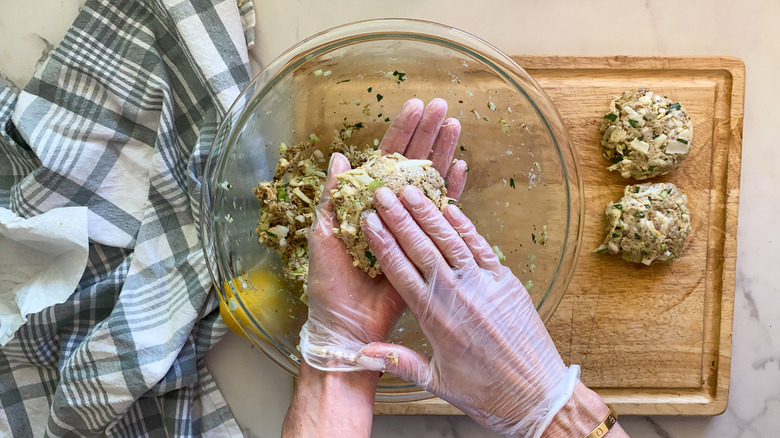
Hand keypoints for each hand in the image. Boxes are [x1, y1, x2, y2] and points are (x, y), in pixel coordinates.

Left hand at [300, 97, 466, 369]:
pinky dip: (454, 191)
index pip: (385, 159)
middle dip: (427, 133)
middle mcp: (390, 209)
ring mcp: (410, 225)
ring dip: (443, 153)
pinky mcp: (425, 244)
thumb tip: (341, 157)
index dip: (401, 132)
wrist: (348, 324)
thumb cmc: (330, 283)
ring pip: (430, 181)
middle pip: (412, 164)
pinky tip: (462, 167)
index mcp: (364, 202)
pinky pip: (443, 214)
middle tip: (443, 106)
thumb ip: (333, 196)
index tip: (415, 105)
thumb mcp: (324, 233)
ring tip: (456, 125)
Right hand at [357, 186, 580, 437]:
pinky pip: (481, 247)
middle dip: (399, 217)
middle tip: (383, 192)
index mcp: (434, 317)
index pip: (400, 270)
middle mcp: (456, 295)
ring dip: (429, 213)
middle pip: (421, 247)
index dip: (382, 242)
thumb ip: (397, 361)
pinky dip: (465, 226)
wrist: (536, 395)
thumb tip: (359, 354)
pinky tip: (451, 209)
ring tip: (411, 190)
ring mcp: (483, 285)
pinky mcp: (505, 282)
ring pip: (450, 240)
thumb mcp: (435, 381)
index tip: (368, 220)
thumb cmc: (485, 392)